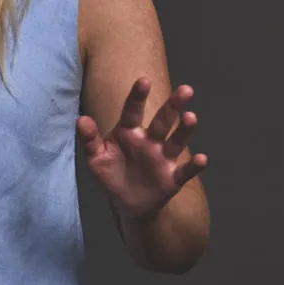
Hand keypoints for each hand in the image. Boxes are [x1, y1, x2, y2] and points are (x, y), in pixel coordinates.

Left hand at [77, 78, 207, 220]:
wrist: (126, 203)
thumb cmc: (110, 174)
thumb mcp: (95, 159)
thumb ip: (89, 139)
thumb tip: (81, 119)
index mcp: (129, 132)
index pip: (133, 111)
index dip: (138, 97)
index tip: (144, 81)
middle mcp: (149, 141)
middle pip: (162, 121)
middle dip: (173, 106)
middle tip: (186, 89)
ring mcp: (162, 159)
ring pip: (176, 141)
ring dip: (185, 130)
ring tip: (191, 117)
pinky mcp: (172, 178)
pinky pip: (185, 170)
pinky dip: (194, 166)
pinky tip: (203, 158)